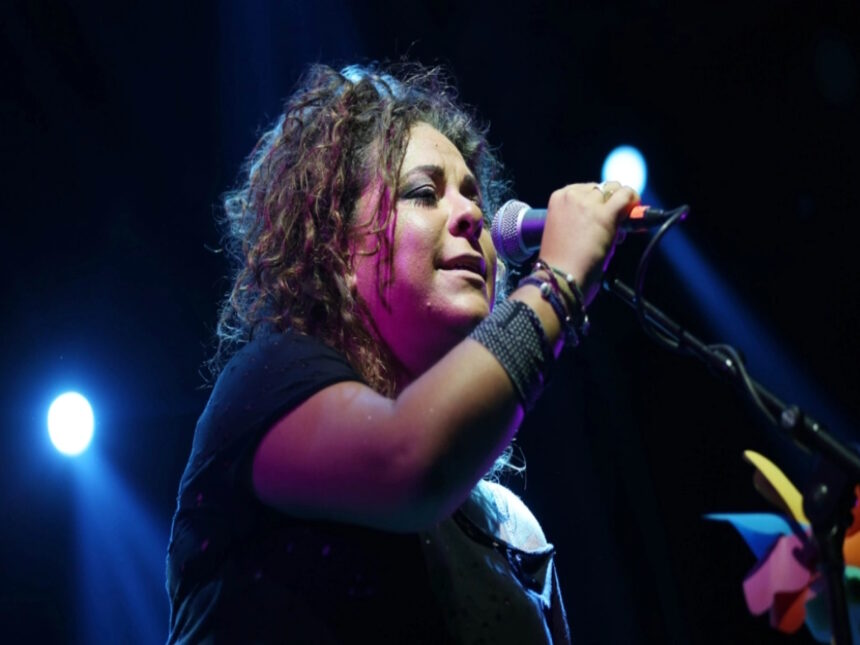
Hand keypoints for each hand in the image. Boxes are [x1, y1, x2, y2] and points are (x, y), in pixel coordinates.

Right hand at [537, 181, 638, 305]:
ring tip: (619, 229)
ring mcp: (587, 204)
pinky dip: (633, 200)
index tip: (602, 215)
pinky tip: (636, 213)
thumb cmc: (562, 261)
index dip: (598, 202)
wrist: (559, 276)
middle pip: (601, 189)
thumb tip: (614, 215)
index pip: (586, 189)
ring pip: (614, 190)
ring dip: (620, 206)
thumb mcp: (565, 230)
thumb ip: (583, 218)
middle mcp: (571, 196)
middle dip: (609, 205)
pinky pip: (626, 196)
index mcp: (558, 198)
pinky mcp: (604, 215)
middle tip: (612, 228)